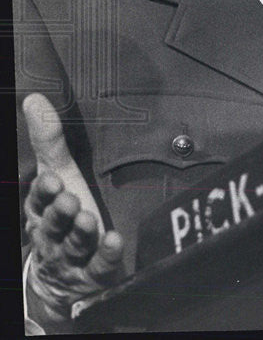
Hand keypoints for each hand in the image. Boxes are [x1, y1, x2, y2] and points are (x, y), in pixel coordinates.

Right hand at [22, 93, 124, 326]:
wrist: (66, 278)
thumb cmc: (64, 216)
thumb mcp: (58, 176)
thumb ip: (49, 142)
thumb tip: (35, 99)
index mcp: (42, 212)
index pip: (38, 202)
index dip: (43, 193)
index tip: (51, 179)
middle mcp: (54, 236)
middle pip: (53, 226)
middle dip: (59, 213)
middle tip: (68, 199)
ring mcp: (73, 258)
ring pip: (74, 246)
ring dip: (81, 233)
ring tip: (89, 220)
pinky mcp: (94, 275)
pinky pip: (100, 267)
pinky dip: (106, 256)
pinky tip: (114, 242)